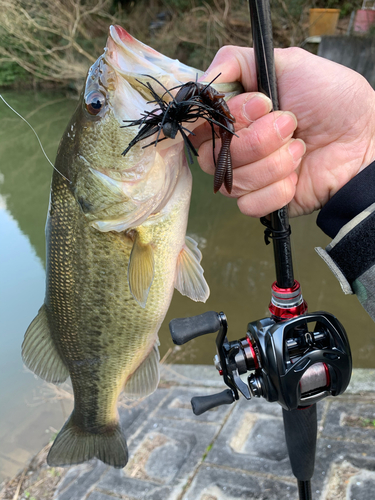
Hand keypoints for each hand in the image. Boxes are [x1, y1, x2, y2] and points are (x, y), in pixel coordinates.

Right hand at [192, 46, 374, 216]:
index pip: (203, 123)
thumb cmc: (332, 101)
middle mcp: (234, 146)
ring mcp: (246, 175)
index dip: (231, 116)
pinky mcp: (262, 201)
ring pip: (233, 180)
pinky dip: (278, 190)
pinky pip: (248, 204)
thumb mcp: (288, 63)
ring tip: (300, 148)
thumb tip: (204, 78)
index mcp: (235, 115)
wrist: (364, 140)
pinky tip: (297, 176)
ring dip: (274, 163)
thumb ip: (238, 61)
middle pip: (211, 155)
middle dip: (258, 140)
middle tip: (290, 124)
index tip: (263, 104)